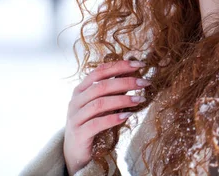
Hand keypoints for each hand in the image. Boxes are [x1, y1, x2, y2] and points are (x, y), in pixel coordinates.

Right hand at [63, 60, 148, 174]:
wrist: (75, 153)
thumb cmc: (92, 124)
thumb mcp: (102, 104)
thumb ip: (113, 90)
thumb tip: (133, 73)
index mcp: (81, 90)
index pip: (100, 72)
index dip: (119, 66)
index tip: (139, 64)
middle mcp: (75, 101)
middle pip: (101, 86)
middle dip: (125, 82)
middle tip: (144, 83)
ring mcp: (75, 117)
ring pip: (99, 103)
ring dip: (122, 100)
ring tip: (139, 100)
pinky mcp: (79, 133)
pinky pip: (97, 123)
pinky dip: (113, 118)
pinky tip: (127, 116)